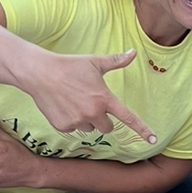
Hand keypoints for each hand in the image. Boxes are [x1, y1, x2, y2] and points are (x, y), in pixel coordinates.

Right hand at [23, 50, 156, 142]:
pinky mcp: (63, 127)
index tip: (153, 139)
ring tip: (73, 101)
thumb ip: (116, 61)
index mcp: (104, 98)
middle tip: (90, 103)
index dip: (142, 129)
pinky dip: (70, 121)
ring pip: (90, 128)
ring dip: (86, 120)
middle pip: (108, 128)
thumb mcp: (94, 62)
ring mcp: (77, 121)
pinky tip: (62, 106)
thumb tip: (133, 52)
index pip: (128, 117)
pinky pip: (73, 130)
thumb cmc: (69, 66)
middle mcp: (93, 113)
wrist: (39, 73)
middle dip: (103, 119)